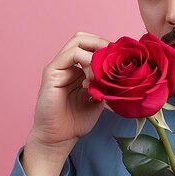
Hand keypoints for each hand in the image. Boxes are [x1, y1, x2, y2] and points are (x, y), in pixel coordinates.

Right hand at [22, 32, 108, 175]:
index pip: (91, 45)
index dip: (107, 48)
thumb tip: (123, 73)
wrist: (59, 138)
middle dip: (102, 43)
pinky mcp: (51, 72)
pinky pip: (71, 55)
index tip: (121, 60)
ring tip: (103, 71)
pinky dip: (86, 61)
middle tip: (114, 58)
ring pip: (78, 42)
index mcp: (77, 68)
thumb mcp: (99, 99)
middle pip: (83, 38)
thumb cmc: (77, 120)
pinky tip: (93, 78)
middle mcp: (67, 64)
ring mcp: (58, 66)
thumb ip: (106, 84)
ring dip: (96, 52)